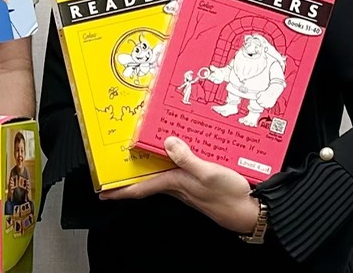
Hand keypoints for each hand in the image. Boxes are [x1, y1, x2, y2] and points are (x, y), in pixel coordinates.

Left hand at [100, 136, 259, 233]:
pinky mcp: (199, 180)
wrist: (250, 211)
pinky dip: (174, 157)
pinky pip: (180, 167)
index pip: (140, 188)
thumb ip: (187, 158)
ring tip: (142, 146)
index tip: (102, 191)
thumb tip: (167, 142)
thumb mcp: (208, 174)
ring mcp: (188, 184)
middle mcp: (177, 185)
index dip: (119, 190)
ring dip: (152, 161)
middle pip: (147, 178)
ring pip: (163, 171)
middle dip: (131, 171)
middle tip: (116, 161)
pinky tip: (180, 147)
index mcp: (174, 183)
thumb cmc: (229, 196)